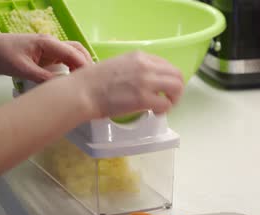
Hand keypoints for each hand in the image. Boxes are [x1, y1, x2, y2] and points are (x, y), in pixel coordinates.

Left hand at [0, 33, 92, 82]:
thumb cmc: (1, 55)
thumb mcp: (22, 69)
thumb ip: (43, 78)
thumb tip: (62, 88)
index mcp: (47, 42)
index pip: (73, 53)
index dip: (84, 67)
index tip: (90, 83)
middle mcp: (51, 44)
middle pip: (78, 51)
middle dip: (86, 65)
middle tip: (90, 85)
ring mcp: (49, 50)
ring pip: (72, 56)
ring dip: (80, 68)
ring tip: (83, 85)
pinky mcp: (46, 57)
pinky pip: (64, 62)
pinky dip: (72, 70)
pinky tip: (72, 83)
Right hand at [70, 51, 184, 118]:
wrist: (83, 91)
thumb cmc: (93, 81)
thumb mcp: (118, 65)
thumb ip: (134, 69)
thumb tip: (144, 81)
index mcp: (139, 56)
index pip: (166, 65)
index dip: (168, 78)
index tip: (162, 88)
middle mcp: (146, 66)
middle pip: (176, 75)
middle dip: (176, 89)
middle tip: (167, 100)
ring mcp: (146, 82)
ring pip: (176, 88)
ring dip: (173, 99)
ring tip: (163, 106)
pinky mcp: (143, 99)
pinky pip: (166, 104)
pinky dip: (164, 110)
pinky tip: (155, 113)